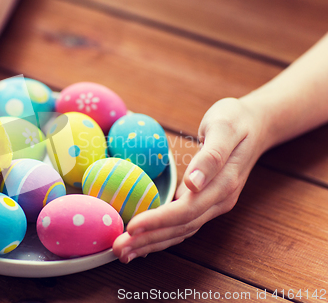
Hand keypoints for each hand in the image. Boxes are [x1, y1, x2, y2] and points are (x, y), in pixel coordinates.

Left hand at [113, 97, 267, 262]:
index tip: (132, 227)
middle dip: (148, 240)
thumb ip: (211, 156)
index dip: (158, 221)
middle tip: (118, 249)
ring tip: (124, 252)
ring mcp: (214, 204)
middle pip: (180, 228)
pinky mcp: (206, 203)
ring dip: (152, 244)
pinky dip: (162, 236)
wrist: (256, 125)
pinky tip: (143, 242)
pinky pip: (183, 225)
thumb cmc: (235, 120)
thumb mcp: (224, 128)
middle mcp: (219, 201)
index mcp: (223, 184)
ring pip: (181, 231)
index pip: (186, 210)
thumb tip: (194, 183)